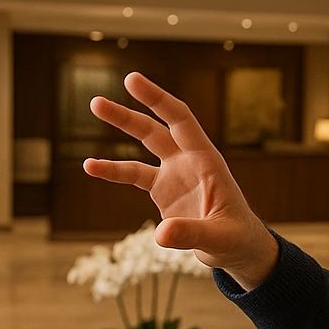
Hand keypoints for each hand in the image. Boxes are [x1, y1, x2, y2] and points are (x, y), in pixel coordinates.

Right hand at [81, 72, 278, 288]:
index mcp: (207, 161)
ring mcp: (175, 172)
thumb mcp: (219, 239)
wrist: (238, 248)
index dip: (157, 100)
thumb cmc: (237, 239)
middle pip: (155, 129)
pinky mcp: (164, 189)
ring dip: (120, 127)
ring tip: (94, 108)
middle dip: (127, 115)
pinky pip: (134, 174)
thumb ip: (192, 234)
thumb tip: (161, 233)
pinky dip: (113, 170)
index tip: (132, 80)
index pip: (181, 121)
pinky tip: (90, 166)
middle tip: (95, 102)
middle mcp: (189, 160)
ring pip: (143, 143)